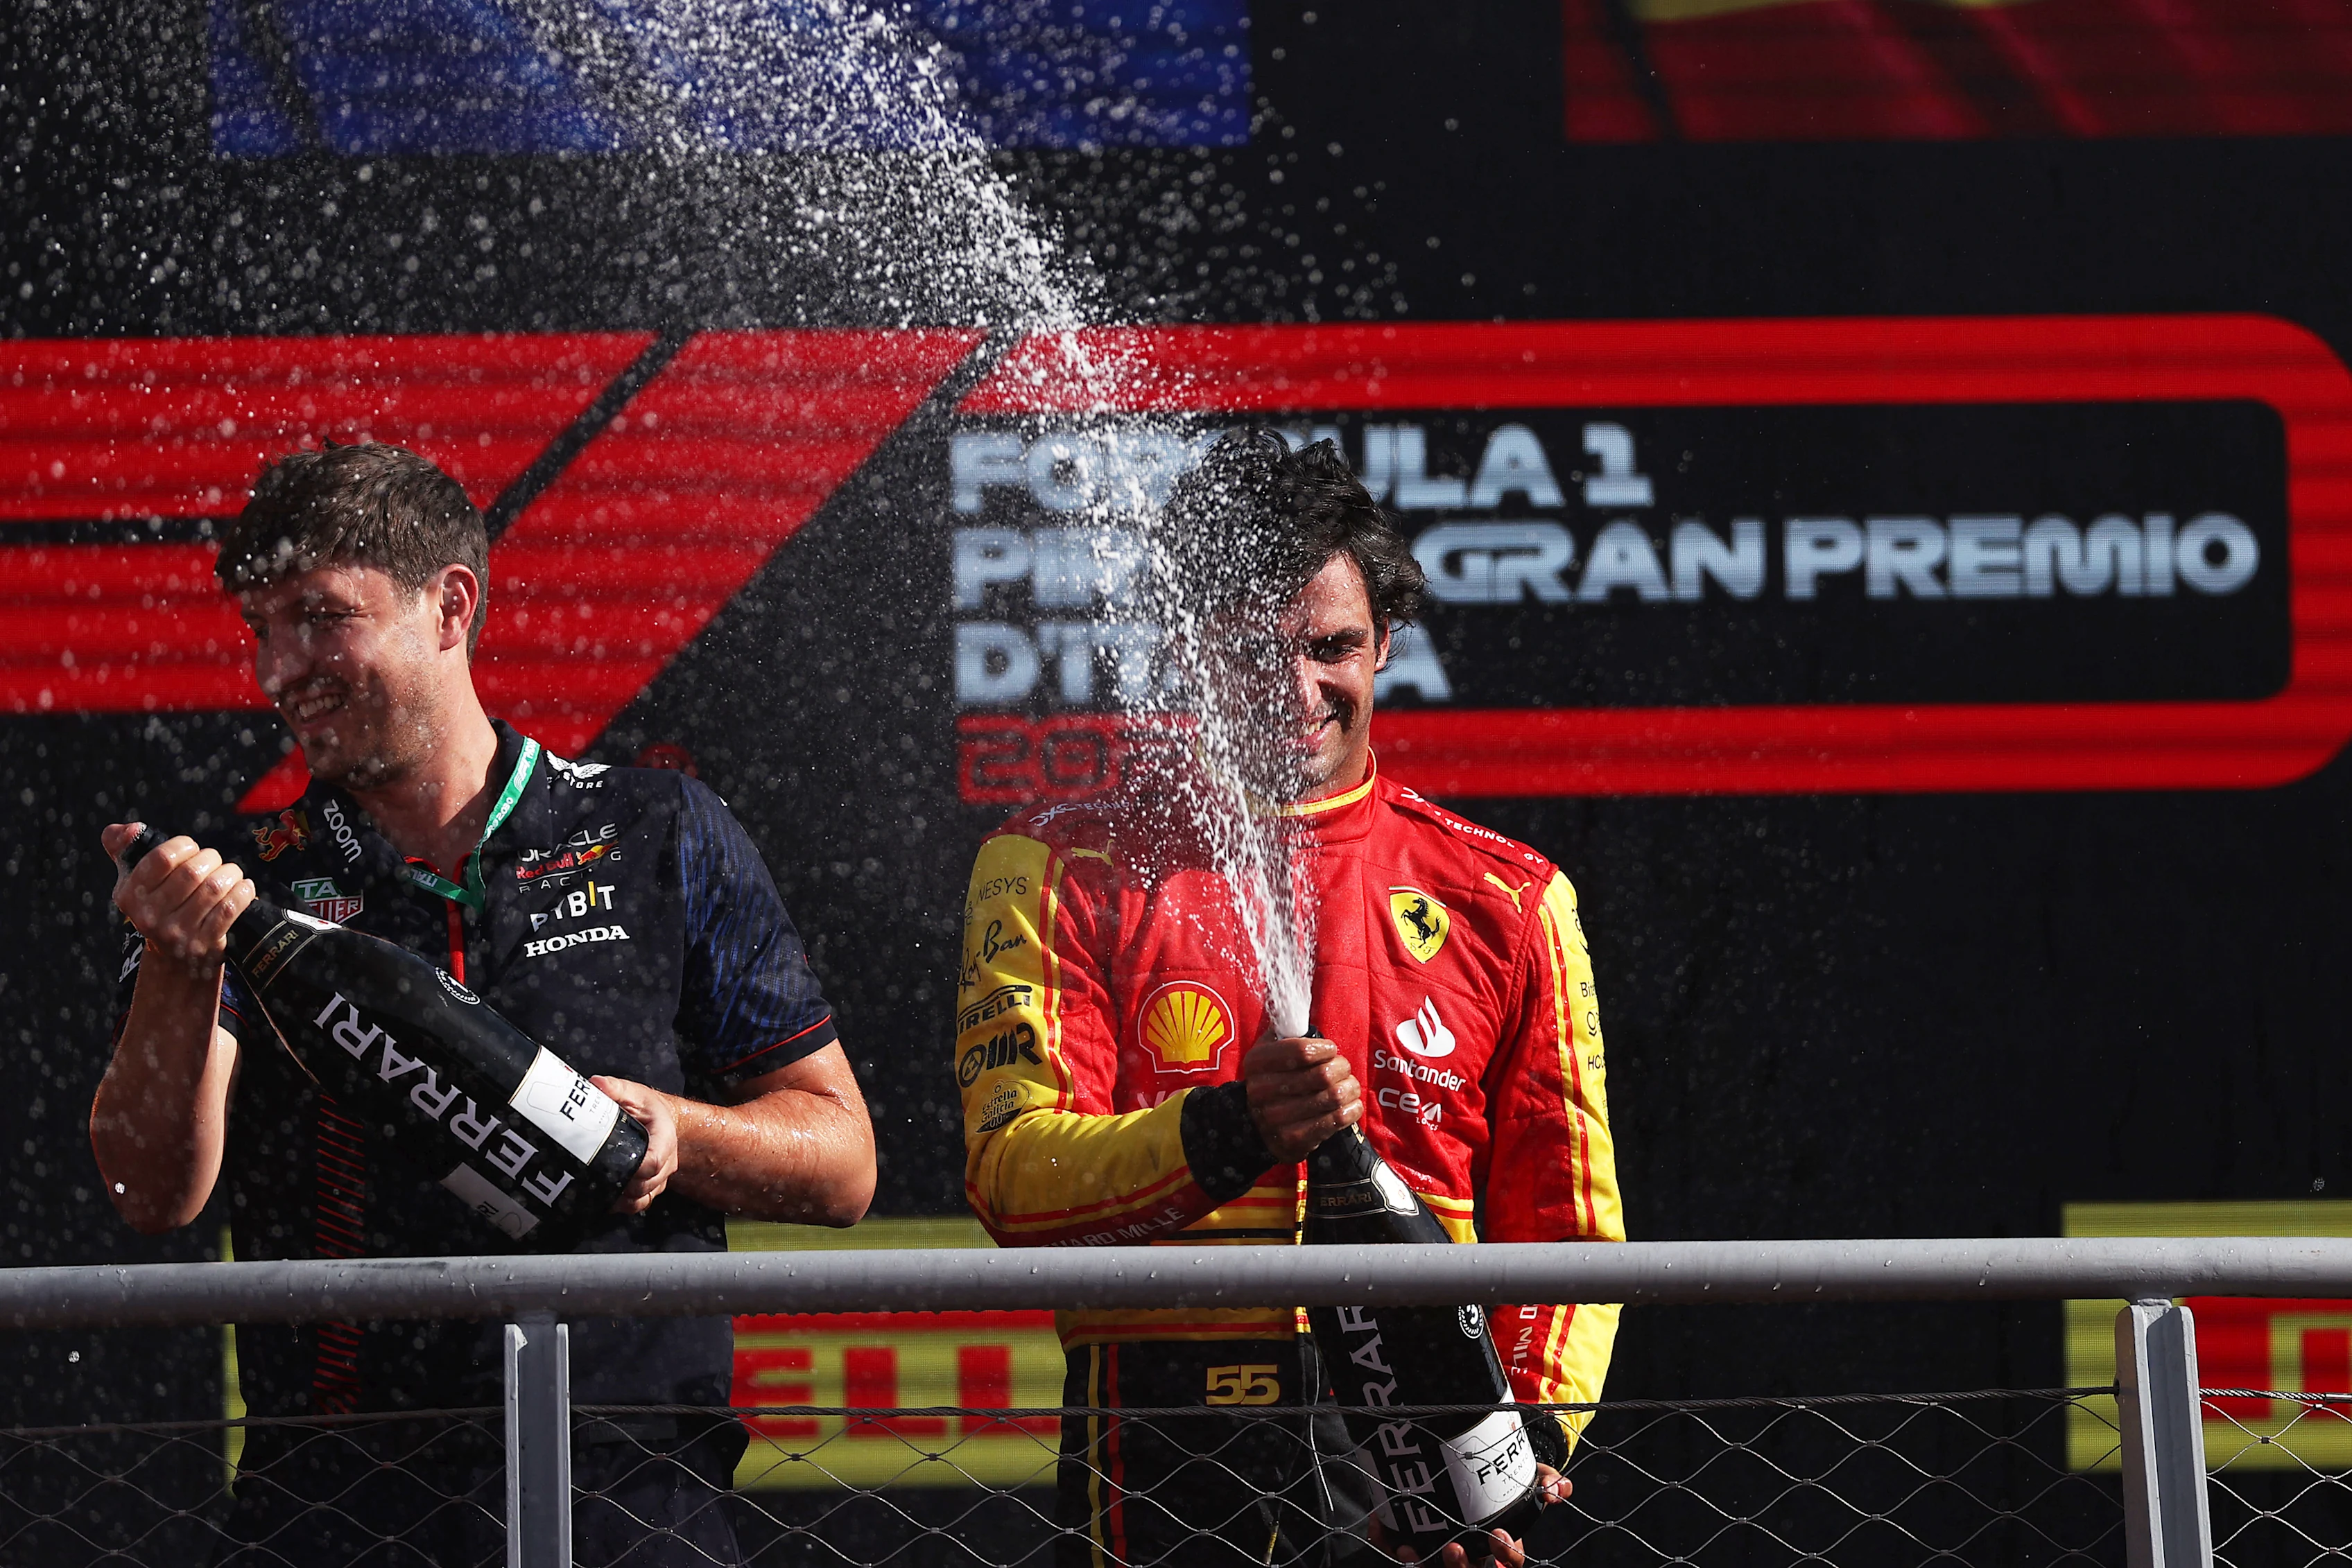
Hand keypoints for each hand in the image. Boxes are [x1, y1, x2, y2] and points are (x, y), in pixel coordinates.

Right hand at [104, 823, 253, 977]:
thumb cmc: (158, 909)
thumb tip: (126, 830)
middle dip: (211, 859)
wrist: (173, 961)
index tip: (191, 848)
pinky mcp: (205, 943)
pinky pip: (230, 908)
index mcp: (131, 895)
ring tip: (230, 873)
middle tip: (214, 861)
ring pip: (214, 888)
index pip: (161, 858)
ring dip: (230, 873)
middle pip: (192, 872)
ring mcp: (178, 932)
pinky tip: (243, 887)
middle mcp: (151, 916)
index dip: (184, 846)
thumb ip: (125, 850)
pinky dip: (242, 892)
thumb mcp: (134, 882)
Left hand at [592, 1075, 678, 1213]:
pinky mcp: (652, 1187)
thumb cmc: (647, 1109)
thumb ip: (615, 1088)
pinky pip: (640, 1204)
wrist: (661, 1121)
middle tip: (598, 1176)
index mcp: (665, 1137)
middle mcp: (668, 1161)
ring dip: (623, 1197)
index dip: (636, 1168)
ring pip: (644, 1197)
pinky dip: (624, 1205)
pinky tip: (607, 1198)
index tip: (614, 1165)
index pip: (655, 1161)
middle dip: (624, 1184)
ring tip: (601, 1189)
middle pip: (648, 1183)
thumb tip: (596, 1084)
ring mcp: (661, 1177)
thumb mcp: (633, 1093)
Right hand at [1238, 1032, 1360, 1160]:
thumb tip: (1299, 1007)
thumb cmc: (1273, 1082)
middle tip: (1343, 1069)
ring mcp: (1276, 1119)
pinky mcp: (1294, 1140)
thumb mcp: (1269, 1052)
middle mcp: (1261, 1091)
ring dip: (1350, 1089)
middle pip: (1322, 1075)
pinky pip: (1335, 1121)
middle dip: (1341, 1068)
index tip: (1331, 1050)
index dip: (1325, 1048)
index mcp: (1255, 1063)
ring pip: (1333, 1097)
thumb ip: (1284, 1031)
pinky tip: (1351, 1105)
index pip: (1300, 1049)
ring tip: (1350, 1086)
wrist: (1258, 1128)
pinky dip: (1351, 1110)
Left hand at [1387, 1467, 1566, 1566]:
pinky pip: (1401, 1551)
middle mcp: (1473, 1556)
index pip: (1509, 1564)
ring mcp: (1443, 1554)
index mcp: (1500, 1548)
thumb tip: (1558, 1488)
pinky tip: (1382, 1526)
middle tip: (1453, 1546)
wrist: (1466, 1469)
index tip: (1499, 1536)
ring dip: (1422, 1564)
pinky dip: (1389, 1541)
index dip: (1506, 1556)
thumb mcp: (1523, 1478)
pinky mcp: (1416, 1545)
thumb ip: (1544, 1480)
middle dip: (1459, 1566)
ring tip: (1411, 1548)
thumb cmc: (1500, 1484)